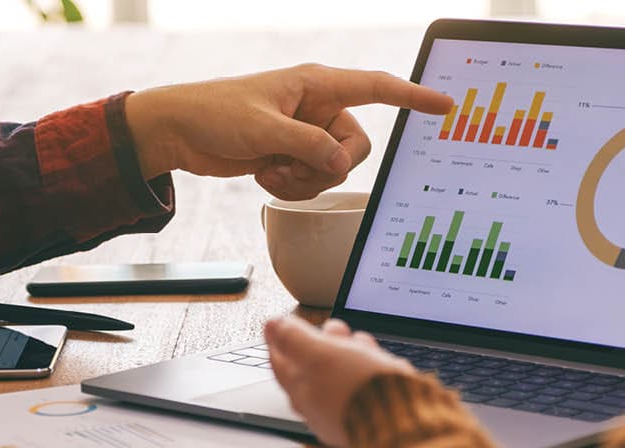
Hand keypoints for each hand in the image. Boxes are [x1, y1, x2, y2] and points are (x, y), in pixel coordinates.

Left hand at [125, 63, 453, 199]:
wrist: (179, 132)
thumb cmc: (214, 114)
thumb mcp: (263, 129)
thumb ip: (307, 146)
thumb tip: (340, 165)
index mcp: (316, 84)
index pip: (376, 87)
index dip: (412, 96)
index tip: (446, 105)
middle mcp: (317, 108)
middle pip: (355, 147)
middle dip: (326, 166)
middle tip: (290, 163)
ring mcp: (305, 135)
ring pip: (333, 170)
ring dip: (303, 180)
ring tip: (268, 168)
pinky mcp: (291, 156)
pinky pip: (311, 182)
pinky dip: (290, 186)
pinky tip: (262, 175)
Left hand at [265, 317, 413, 447]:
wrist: (401, 421)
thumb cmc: (357, 390)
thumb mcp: (320, 354)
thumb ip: (294, 338)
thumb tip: (273, 325)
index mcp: (299, 391)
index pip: (280, 362)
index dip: (278, 338)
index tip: (277, 323)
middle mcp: (318, 406)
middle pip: (312, 367)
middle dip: (323, 341)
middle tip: (333, 328)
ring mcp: (343, 411)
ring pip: (340, 373)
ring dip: (349, 351)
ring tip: (360, 340)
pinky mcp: (368, 413)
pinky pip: (362, 384)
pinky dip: (367, 367)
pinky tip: (377, 360)